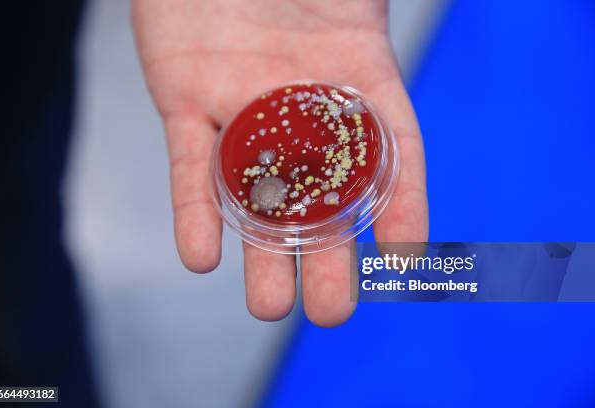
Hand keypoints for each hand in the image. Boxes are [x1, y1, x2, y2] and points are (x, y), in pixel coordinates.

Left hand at [132, 0, 427, 326]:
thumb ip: (380, 17)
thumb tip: (409, 44)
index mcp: (354, 81)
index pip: (388, 154)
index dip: (401, 206)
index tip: (405, 259)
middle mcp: (299, 111)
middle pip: (318, 196)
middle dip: (324, 257)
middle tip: (331, 312)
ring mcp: (242, 112)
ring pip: (254, 195)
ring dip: (261, 255)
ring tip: (269, 309)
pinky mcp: (185, 103)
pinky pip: (189, 166)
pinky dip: (194, 210)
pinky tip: (200, 258)